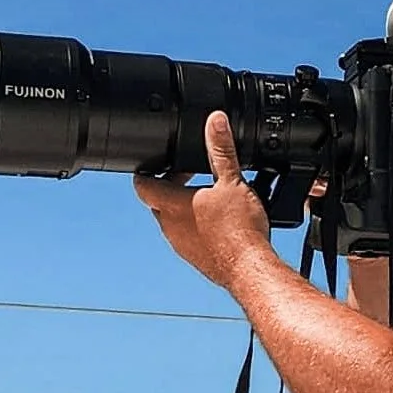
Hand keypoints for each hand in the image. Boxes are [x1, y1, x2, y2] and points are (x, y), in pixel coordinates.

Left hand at [133, 113, 271, 287]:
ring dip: (184, 206)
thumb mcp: (232, 181)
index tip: (158, 163)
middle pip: (158, 200)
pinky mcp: (194, 258)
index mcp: (172, 205)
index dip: (147, 170)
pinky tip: (218, 222)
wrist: (250, 270)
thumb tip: (215, 122)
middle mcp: (170, 227)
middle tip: (192, 174)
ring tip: (209, 196)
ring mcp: (180, 245)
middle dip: (172, 185)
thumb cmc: (240, 231)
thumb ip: (221, 150)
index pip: (142, 184)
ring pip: (172, 219)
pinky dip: (196, 225)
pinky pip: (187, 236)